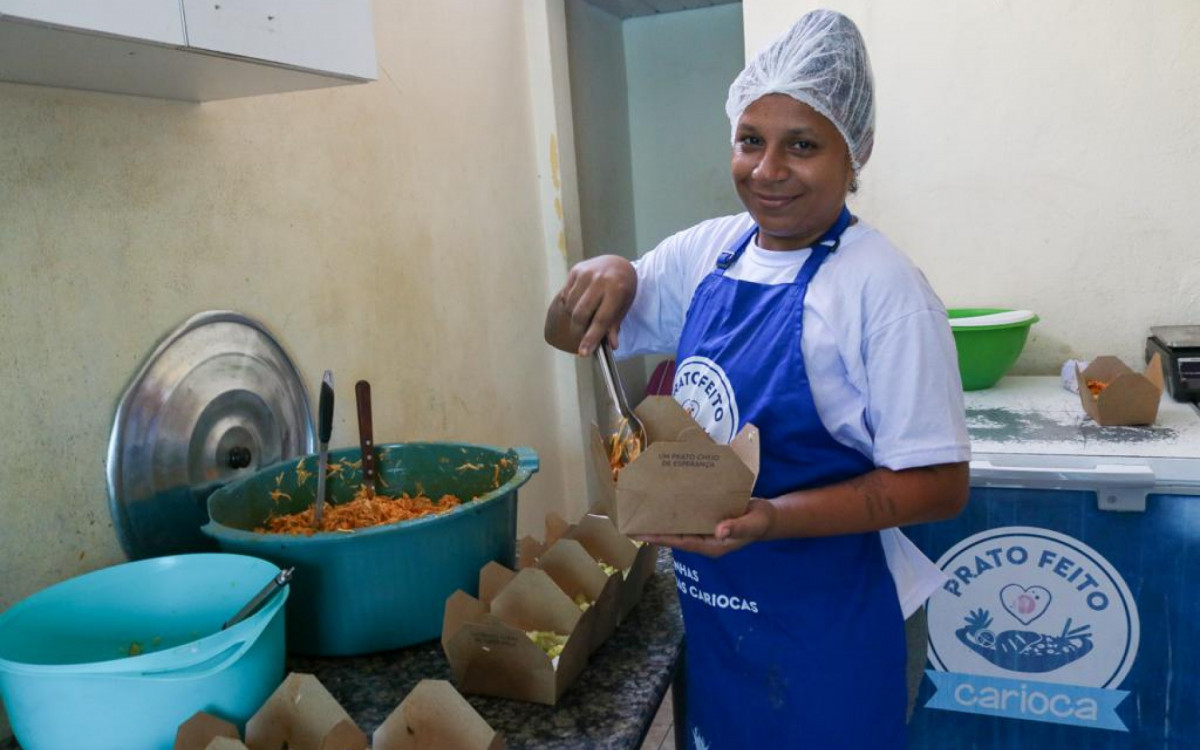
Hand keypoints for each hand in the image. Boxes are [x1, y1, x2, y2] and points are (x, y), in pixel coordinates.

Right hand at [546, 255, 636, 356]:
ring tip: (582, 319)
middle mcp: (600, 280)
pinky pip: (566, 294)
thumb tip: (612, 345)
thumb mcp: (624, 305)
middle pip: (580, 314)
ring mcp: (586, 273)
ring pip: (570, 305)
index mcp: (616, 290)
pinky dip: (569, 304)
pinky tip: (578, 304)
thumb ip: (615, 324)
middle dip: (578, 330)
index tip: (583, 352)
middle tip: (581, 336)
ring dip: (573, 318)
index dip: (591, 337)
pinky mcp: (575, 270)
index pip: (601, 319)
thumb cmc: (623, 287)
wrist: (616, 263)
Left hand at [633, 498, 776, 557]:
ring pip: (680, 526)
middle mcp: (704, 539)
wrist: (768, 516)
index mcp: (712, 545)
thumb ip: (737, 527)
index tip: (641, 534)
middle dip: (656, 530)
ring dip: (664, 519)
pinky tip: (665, 500)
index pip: (681, 543)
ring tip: (643, 510)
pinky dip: (676, 509)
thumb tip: (719, 530)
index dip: (661, 538)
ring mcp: (705, 530)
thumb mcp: (752, 524)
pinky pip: (688, 516)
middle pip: (675, 535)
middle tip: (634, 521)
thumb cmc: (761, 522)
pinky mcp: (707, 519)